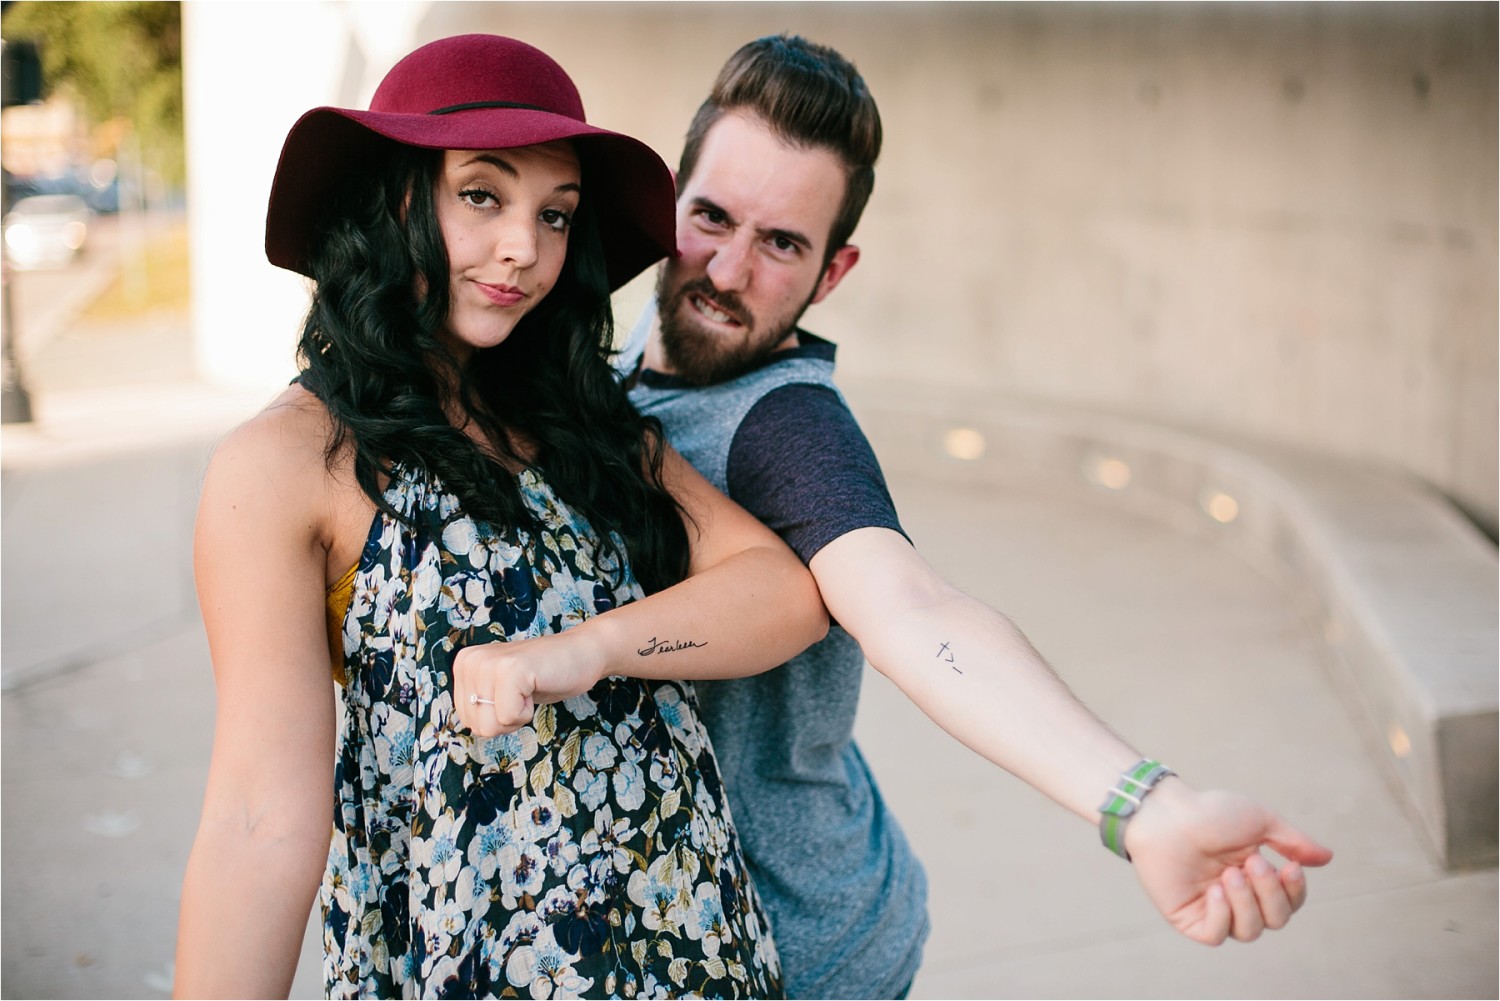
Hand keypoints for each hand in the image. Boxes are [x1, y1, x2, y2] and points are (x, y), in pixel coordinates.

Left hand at [452, 629, 605, 736]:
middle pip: (476, 725)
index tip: (513, 693)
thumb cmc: (543, 677)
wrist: (582, 654)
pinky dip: (527, 713)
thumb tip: (471, 726)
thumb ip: (479, 703)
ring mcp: (489, 663)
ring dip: (516, 716)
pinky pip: (509, 718)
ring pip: (489, 725)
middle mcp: (470, 660)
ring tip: (528, 689)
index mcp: (464, 664)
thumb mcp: (498, 691)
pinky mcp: (511, 670)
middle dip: (505, 719)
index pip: (467, 719)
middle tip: (523, 692)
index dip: (495, 717)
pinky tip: (535, 688)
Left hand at [1123, 779, 1333, 944]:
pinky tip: (1214, 889)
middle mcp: (1237, 897)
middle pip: (1275, 921)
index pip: (1289, 903)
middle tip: (1252, 862)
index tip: (1291, 867)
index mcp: (1256, 877)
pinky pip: (1216, 936)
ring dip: (1246, 902)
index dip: (1295, 892)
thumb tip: (1327, 858)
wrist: (1166, 813)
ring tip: (1231, 872)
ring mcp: (1212, 909)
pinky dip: (1221, 914)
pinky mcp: (1187, 918)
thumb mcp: (1260, 821)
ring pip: (1249, 931)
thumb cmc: (1209, 812)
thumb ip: (1293, 842)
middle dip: (1270, 894)